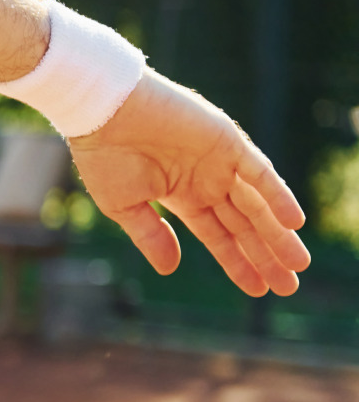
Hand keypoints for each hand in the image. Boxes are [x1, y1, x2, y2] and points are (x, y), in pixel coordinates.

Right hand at [69, 71, 310, 297]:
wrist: (103, 113)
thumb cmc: (104, 157)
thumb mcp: (124, 207)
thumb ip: (151, 236)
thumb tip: (171, 269)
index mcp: (181, 197)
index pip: (218, 235)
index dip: (237, 262)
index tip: (258, 288)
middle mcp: (205, 182)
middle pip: (244, 225)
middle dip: (265, 255)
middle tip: (288, 286)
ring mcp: (219, 162)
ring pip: (257, 205)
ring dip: (278, 233)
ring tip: (297, 262)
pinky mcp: (227, 142)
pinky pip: (260, 173)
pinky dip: (278, 196)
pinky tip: (294, 222)